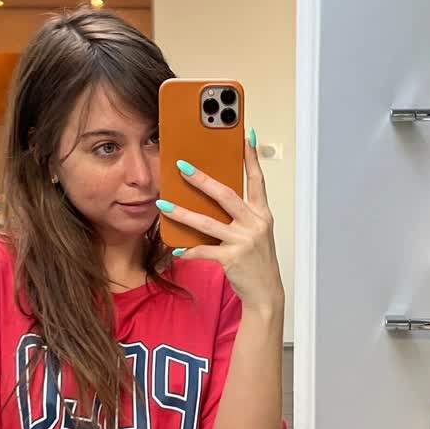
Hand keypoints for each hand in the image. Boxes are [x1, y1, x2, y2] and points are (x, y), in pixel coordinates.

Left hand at [156, 134, 283, 315]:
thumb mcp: (255, 232)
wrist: (266, 292)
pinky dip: (188, 250)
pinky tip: (175, 248)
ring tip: (163, 204)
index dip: (251, 158)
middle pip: (225, 195)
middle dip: (202, 179)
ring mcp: (244, 241)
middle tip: (183, 166)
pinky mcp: (232, 259)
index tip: (245, 137)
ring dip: (182, 212)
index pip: (257, 180)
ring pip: (207, 222)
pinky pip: (203, 251)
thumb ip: (239, 214)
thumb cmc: (257, 260)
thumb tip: (212, 196)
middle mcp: (255, 224)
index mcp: (262, 214)